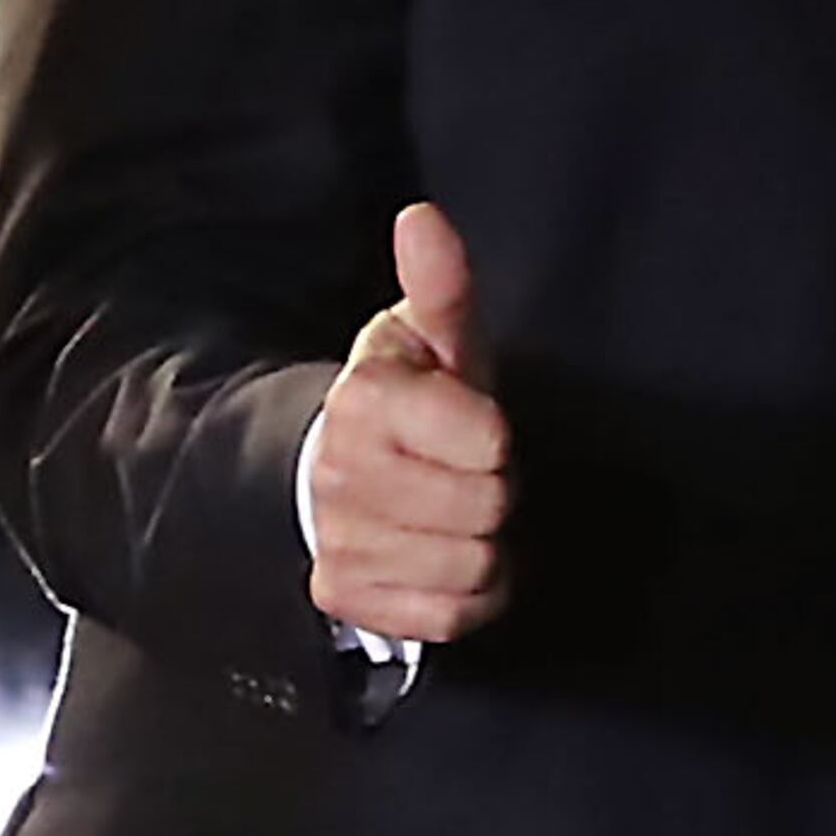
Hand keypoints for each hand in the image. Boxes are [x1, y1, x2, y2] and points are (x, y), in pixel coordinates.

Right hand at [309, 203, 512, 644]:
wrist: (339, 466)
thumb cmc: (411, 399)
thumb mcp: (436, 337)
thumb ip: (443, 284)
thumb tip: (424, 219)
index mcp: (365, 402)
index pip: (489, 443)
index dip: (497, 438)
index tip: (471, 427)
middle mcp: (340, 474)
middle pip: (485, 510)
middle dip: (491, 493)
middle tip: (464, 475)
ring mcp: (339, 541)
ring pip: (472, 567)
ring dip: (482, 547)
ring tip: (453, 514)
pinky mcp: (346, 596)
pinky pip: (447, 616)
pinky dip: (463, 595)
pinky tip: (442, 557)